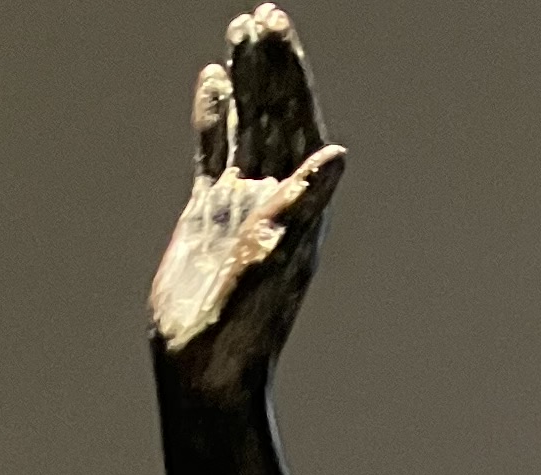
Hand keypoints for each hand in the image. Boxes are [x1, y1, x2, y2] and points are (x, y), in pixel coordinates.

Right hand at [149, 11, 345, 395]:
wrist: (204, 372)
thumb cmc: (241, 333)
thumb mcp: (270, 267)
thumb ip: (300, 209)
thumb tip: (336, 158)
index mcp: (297, 207)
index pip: (298, 125)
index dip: (290, 77)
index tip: (277, 28)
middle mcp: (274, 199)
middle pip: (275, 117)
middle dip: (272, 67)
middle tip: (262, 15)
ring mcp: (240, 204)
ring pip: (246, 127)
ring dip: (247, 81)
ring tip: (240, 30)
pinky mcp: (209, 216)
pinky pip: (214, 153)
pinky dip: (214, 117)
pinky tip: (212, 80)